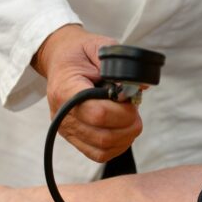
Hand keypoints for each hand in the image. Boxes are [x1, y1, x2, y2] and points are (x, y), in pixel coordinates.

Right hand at [33, 24, 142, 161]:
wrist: (61, 59)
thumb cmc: (81, 53)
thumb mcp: (100, 48)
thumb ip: (120, 66)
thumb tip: (141, 87)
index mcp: (66, 89)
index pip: (97, 112)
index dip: (122, 111)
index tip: (130, 98)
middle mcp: (62, 113)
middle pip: (103, 135)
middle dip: (129, 124)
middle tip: (134, 109)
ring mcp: (66, 128)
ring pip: (103, 148)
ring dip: (125, 136)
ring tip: (129, 118)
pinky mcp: (72, 137)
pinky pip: (98, 154)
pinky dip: (116, 146)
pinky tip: (122, 130)